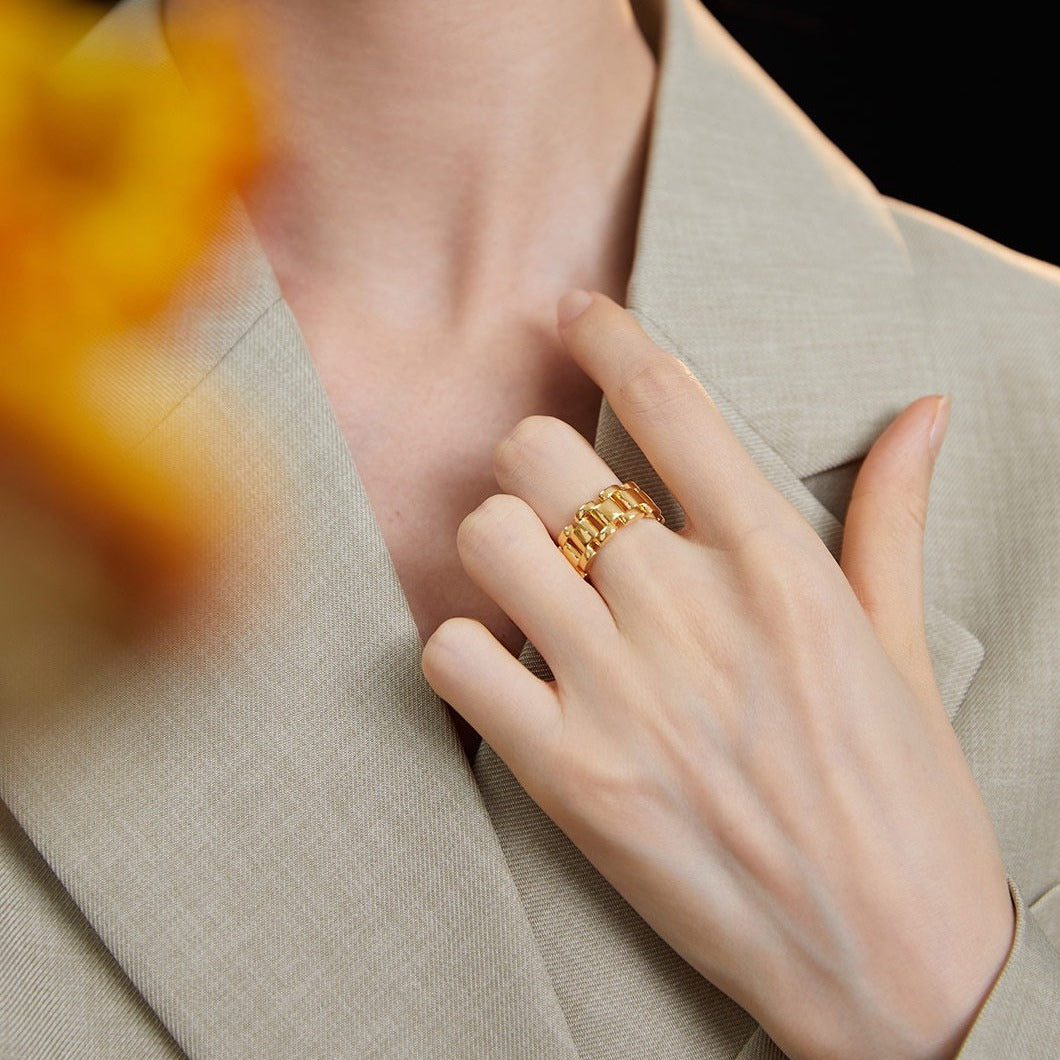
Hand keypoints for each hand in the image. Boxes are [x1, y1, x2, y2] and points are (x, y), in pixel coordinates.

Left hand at [421, 292, 1013, 1058]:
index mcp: (775, 564)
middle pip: (538, 454)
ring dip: (495, 550)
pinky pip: (452, 657)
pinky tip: (505, 671)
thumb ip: (889, 517)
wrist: (890, 959)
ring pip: (485, 538)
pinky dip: (463, 652)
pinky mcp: (567, 775)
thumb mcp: (902, 643)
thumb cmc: (903, 796)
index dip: (604, 331)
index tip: (573, 312)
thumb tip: (924, 413)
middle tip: (557, 504)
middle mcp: (687, 608)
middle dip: (535, 464)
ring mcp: (619, 691)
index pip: (665, 395)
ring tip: (529, 588)